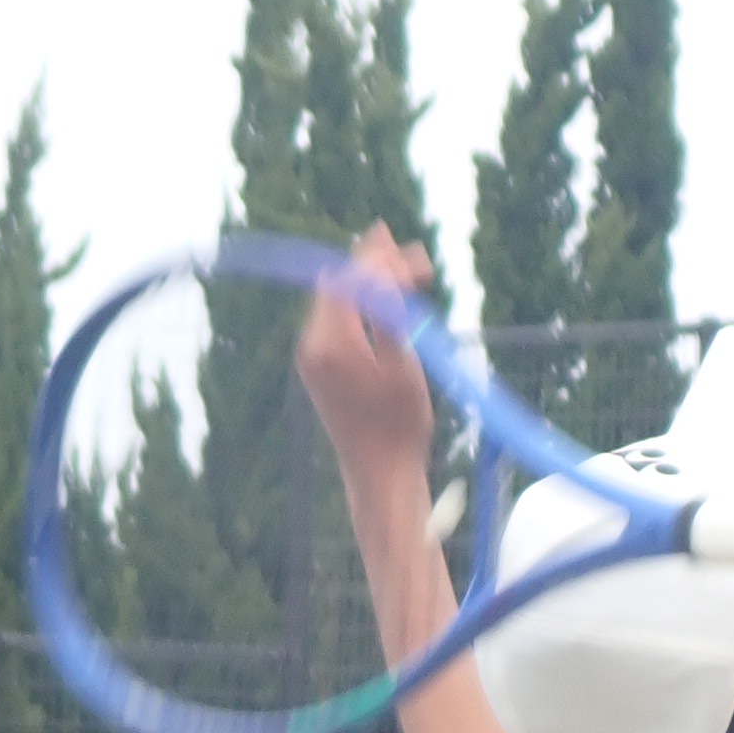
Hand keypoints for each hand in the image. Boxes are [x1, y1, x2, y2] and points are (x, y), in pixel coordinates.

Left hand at [294, 226, 436, 505]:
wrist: (381, 475)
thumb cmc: (399, 426)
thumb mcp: (403, 366)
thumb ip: (388, 313)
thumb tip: (380, 269)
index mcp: (330, 344)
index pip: (349, 281)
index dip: (381, 261)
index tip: (417, 257)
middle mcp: (312, 345)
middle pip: (341, 286)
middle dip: (379, 267)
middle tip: (421, 262)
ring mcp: (312, 357)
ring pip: (341, 301)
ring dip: (375, 285)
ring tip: (414, 277)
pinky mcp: (320, 367)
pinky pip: (339, 321)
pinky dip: (366, 307)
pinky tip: (393, 305)